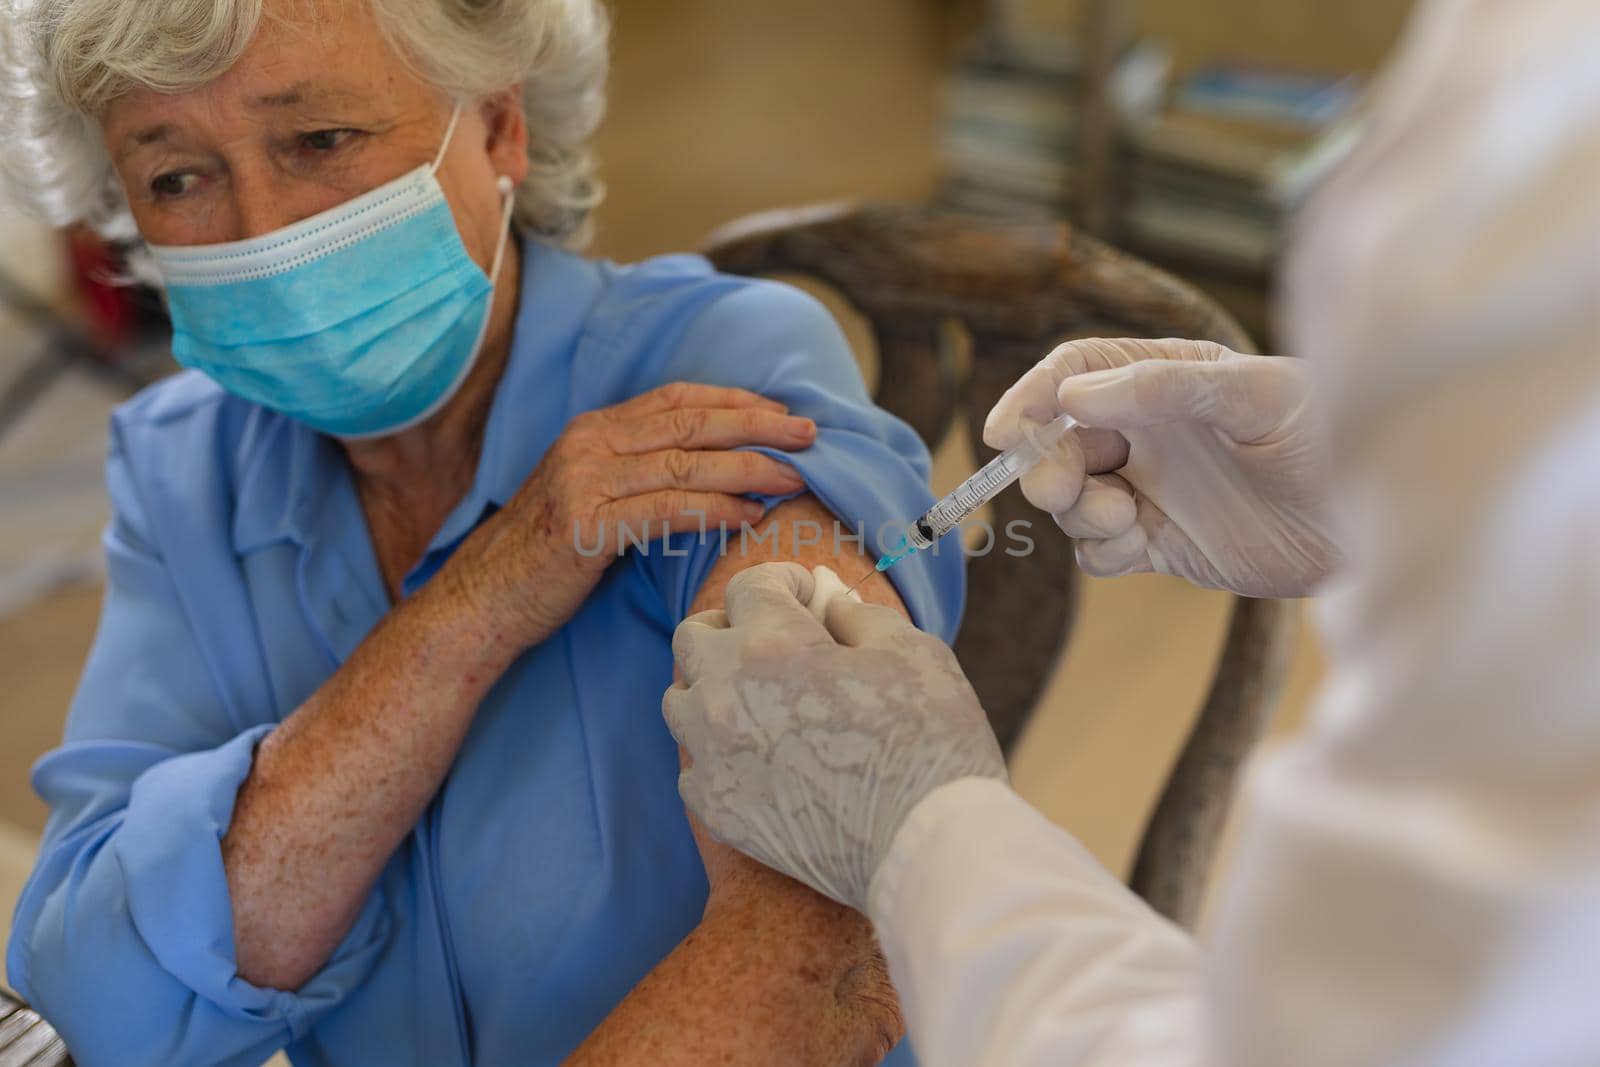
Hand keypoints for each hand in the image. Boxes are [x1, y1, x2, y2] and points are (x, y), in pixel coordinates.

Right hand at [447, 383, 812, 646]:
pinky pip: (665, 511)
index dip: (736, 400)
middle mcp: (588, 444)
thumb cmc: (548, 555)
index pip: (678, 399)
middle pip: (691, 423)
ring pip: (685, 464)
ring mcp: (582, 483)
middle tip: (810, 433)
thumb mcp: (592, 494)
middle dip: (758, 424)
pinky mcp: (583, 527)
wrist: (483, 601)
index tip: (783, 411)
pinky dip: (715, 510)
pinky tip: (749, 516)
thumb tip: (714, 467)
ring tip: (794, 477)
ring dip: (748, 467)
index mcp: (593, 429)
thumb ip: (639, 471)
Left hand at [665, 563, 1005, 911]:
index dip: (784, 581)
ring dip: (715, 688)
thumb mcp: (914, 653)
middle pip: (694, 636)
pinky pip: (692, 764)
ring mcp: (713, 757)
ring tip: (763, 701)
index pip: (750, 586)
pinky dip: (719, 752)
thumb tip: (827, 604)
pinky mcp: (716, 810)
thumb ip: (859, 615)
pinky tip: (763, 758)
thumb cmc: (930, 746)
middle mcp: (725, 696)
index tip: (807, 595)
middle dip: (734, 626)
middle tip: (776, 640)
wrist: (924, 853)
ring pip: (680, 700)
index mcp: (772, 647)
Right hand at [985, 337, 1339, 597]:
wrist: (1383, 528)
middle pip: (1059, 440)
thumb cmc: (1334, 439)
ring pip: (1071, 498)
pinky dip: (1100, 551)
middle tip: (1063, 491)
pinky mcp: (1161, 543)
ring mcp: (1151, 487)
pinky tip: (1139, 546)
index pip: (1076, 374)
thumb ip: (1167, 388)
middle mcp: (1150, 429)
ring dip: (1076, 511)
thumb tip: (1077, 396)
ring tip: (1123, 521)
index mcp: (1167, 377)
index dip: (1032, 397)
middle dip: (1046, 464)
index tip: (1003, 431)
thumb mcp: (1259, 399)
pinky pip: (1098, 549)